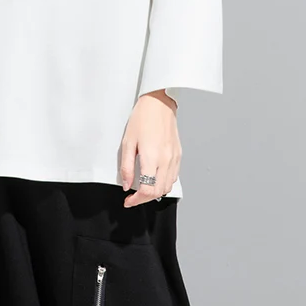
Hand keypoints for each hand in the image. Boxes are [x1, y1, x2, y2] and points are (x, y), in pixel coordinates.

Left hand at [120, 91, 179, 207]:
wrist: (159, 104)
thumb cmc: (142, 119)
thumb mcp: (127, 142)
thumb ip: (126, 167)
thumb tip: (127, 185)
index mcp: (152, 157)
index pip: (147, 190)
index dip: (136, 200)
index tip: (128, 201)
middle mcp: (166, 160)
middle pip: (158, 192)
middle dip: (144, 199)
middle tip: (133, 197)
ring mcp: (174, 158)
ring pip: (168, 187)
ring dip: (155, 193)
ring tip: (143, 189)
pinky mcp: (179, 155)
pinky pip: (173, 177)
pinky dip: (164, 183)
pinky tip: (155, 178)